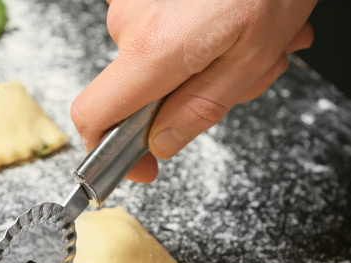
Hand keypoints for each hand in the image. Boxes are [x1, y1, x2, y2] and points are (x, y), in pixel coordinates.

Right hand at [72, 0, 316, 182]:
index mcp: (154, 50)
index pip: (93, 115)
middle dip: (192, 89)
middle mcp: (131, 20)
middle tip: (250, 69)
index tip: (136, 160)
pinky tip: (240, 9)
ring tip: (257, 30)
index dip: (108, 149)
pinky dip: (201, 23)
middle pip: (139, 86)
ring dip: (207, 54)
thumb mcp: (253, 56)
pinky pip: (162, 20)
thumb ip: (200, 108)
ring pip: (158, 53)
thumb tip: (161, 144)